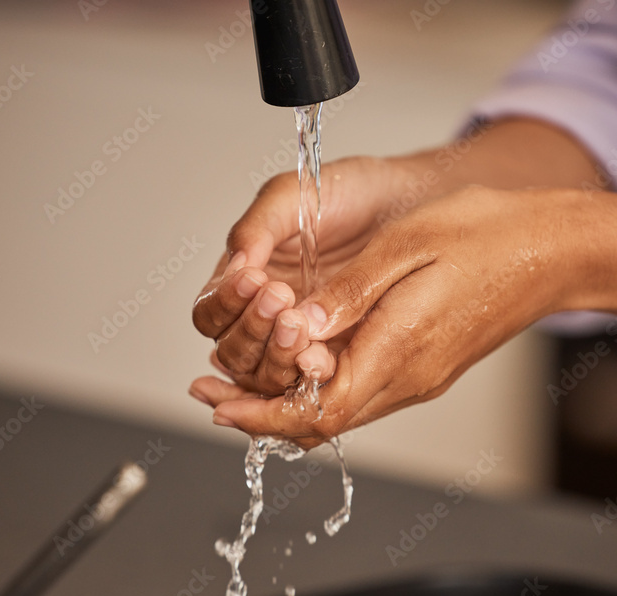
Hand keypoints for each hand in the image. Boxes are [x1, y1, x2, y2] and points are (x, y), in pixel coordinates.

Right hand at [192, 155, 433, 395]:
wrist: (406, 200)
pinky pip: (310, 381)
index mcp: (242, 282)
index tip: (253, 279)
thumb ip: (257, 228)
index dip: (224, 304)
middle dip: (252, 331)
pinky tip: (320, 358)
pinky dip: (309, 375)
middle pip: (233, 352)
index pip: (210, 313)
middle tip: (281, 298)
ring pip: (265, 376)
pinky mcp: (336, 355)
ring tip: (301, 325)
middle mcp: (265, 319)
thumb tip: (236, 268)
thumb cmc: (348, 193)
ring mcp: (300, 341)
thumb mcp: (294, 196)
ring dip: (276, 356)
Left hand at [192, 186, 573, 447]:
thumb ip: (351, 292)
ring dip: (286, 401)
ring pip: (339, 410)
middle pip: (321, 422)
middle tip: (212, 395)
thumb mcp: (410, 245)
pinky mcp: (426, 366)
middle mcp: (409, 377)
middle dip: (261, 414)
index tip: (218, 406)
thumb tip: (299, 327)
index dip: (261, 415)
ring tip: (240, 380)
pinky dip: (318, 387)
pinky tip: (297, 360)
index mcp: (399, 349)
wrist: (554, 251)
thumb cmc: (489, 236)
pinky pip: (361, 391)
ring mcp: (420, 376)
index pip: (317, 410)